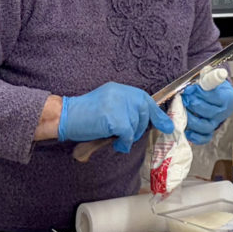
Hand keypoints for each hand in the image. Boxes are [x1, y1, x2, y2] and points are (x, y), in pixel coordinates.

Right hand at [58, 81, 173, 151]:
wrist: (64, 116)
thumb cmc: (85, 115)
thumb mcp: (109, 106)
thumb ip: (127, 109)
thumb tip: (152, 121)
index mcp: (120, 89)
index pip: (145, 100)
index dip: (157, 114)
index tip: (167, 126)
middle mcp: (121, 93)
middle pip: (143, 113)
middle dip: (139, 128)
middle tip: (126, 136)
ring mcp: (117, 104)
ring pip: (136, 125)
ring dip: (129, 136)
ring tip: (116, 138)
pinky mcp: (113, 117)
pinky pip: (127, 133)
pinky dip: (123, 141)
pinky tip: (115, 142)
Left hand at [181, 76, 232, 145]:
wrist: (215, 95)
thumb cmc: (212, 87)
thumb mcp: (212, 77)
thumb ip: (209, 76)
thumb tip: (206, 72)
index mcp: (228, 98)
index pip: (214, 97)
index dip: (200, 93)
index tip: (189, 88)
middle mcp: (224, 112)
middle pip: (209, 112)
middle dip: (194, 104)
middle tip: (184, 98)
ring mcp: (216, 123)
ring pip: (205, 126)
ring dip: (191, 119)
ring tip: (183, 111)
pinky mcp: (209, 131)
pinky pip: (204, 138)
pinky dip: (195, 137)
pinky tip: (187, 130)